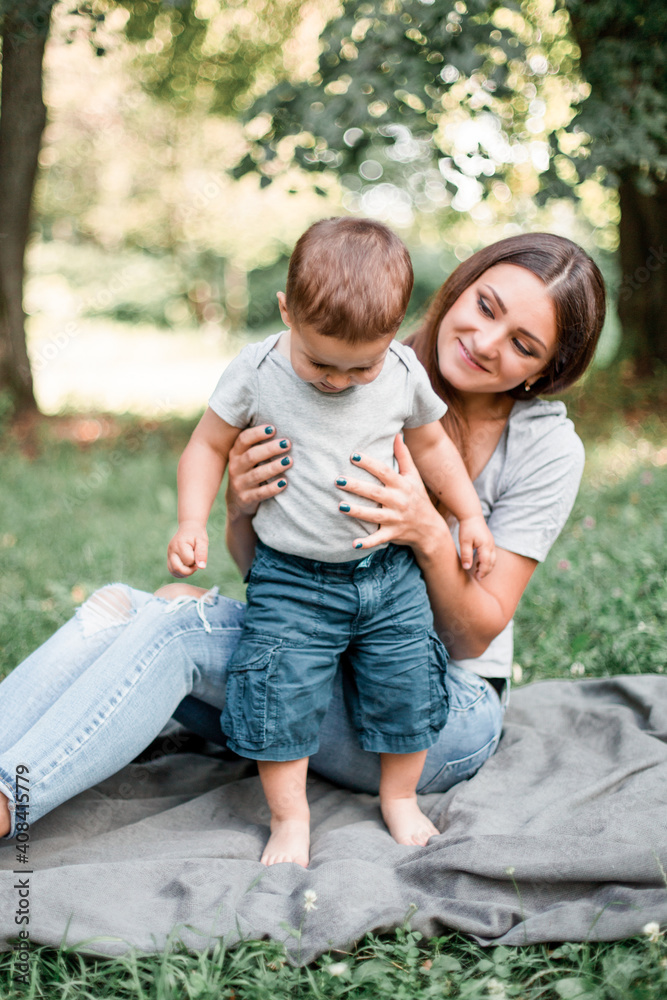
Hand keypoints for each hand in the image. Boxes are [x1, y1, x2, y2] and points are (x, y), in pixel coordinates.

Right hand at [167, 520, 208, 577]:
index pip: (188, 560)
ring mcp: (169, 554)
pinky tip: (187, 569)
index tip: (199, 555)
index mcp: (180, 545)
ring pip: (173, 571)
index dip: (196, 561)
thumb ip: (202, 554)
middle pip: (177, 568)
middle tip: (196, 565)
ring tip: (191, 566)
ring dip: (184, 573)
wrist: (189, 527)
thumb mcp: (202, 541)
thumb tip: (201, 567)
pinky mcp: (169, 557)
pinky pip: (171, 570)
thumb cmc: (197, 534)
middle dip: (189, 571)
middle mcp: (172, 550)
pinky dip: (179, 573)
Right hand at [226, 424, 290, 519]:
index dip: (257, 433)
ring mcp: (240, 484)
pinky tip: (285, 482)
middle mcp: (235, 467)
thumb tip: (283, 426)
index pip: (243, 440)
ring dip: (274, 467)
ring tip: (289, 461)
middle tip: (287, 443)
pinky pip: (261, 493)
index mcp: (236, 453)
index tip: (273, 428)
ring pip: (257, 474)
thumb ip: (258, 445)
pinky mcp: (246, 498)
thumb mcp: (247, 457)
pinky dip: (273, 487)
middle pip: (252, 456)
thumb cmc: (249, 471)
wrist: (238, 501)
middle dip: (270, 449)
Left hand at [336, 434, 445, 552]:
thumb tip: (397, 434)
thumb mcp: (414, 476)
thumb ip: (404, 456)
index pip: (384, 471)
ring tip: (339, 506)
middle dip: (356, 486)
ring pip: (374, 515)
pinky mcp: (392, 534)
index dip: (369, 463)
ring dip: (357, 511)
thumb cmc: (417, 498)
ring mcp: (395, 519)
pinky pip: (378, 539)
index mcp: (402, 485)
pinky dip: (367, 542)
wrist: (430, 528)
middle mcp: (398, 501)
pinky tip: (352, 543)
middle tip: (337, 479)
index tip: (352, 455)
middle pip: (375, 492)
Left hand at [458, 514, 495, 578]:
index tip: (477, 578)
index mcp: (485, 546)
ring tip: (477, 572)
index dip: (482, 572)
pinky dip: (487, 561)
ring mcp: (491, 543)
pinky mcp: (489, 542)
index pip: (486, 563)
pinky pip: (491, 555)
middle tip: (478, 578)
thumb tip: (466, 568)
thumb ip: (466, 555)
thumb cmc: (467, 528)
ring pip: (493, 559)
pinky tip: (477, 563)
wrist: (471, 515)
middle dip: (486, 571)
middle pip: (492, 563)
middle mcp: (491, 545)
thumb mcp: (464, 542)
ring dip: (486, 567)